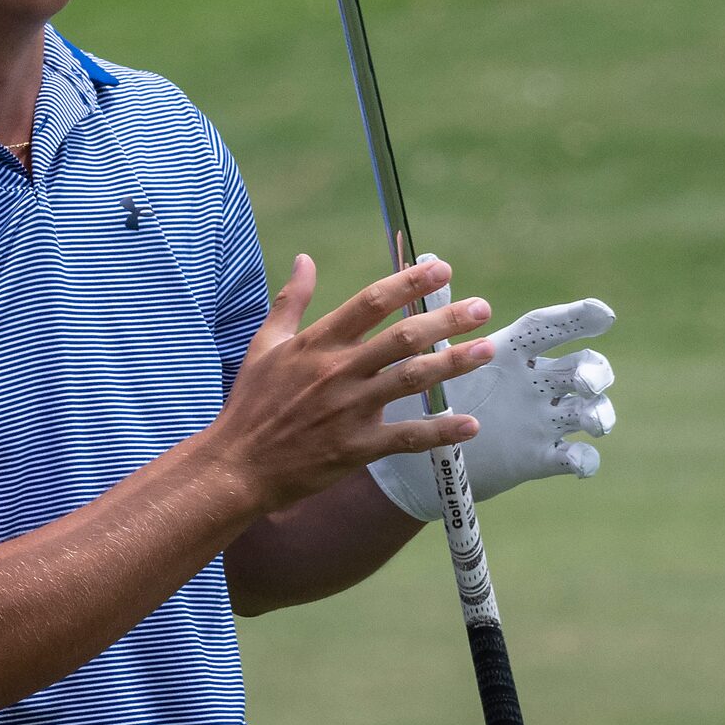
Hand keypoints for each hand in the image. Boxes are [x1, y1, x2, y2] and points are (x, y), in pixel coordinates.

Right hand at [211, 255, 495, 512]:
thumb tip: (306, 259)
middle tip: (481, 307)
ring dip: (453, 364)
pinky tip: (470, 424)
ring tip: (486, 349)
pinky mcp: (356, 447)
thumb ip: (290, 301)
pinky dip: (440, 431)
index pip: (371, 303)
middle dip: (446, 320)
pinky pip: (407, 437)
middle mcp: (337, 372)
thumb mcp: (264, 344)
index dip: (409, 283)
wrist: (237, 465)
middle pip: (402, 338)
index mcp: (317, 343)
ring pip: (412, 380)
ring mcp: (349, 410)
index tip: (441, 269)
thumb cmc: (251, 403)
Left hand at [369, 256, 615, 521]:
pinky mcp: (538, 457)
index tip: (603, 314)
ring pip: (590, 410)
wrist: (414, 451)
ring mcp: (540, 420)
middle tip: (584, 379)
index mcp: (510, 352)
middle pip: (583, 366)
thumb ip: (438, 312)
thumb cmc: (426, 392)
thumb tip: (425, 254)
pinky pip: (575, 458)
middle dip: (595, 370)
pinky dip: (585, 460)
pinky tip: (579, 460)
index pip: (548, 328)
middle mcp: (534, 383)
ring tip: (592, 419)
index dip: (576, 318)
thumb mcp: (433, 352)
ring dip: (599, 412)